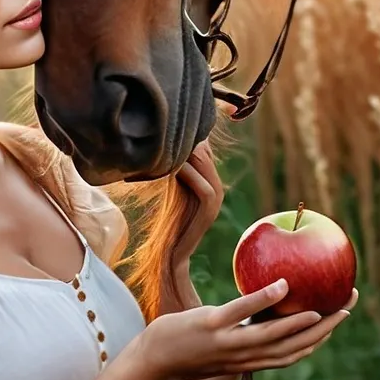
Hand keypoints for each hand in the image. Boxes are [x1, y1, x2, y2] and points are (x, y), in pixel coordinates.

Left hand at [133, 280, 358, 379]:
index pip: (294, 353)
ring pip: (274, 334)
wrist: (149, 362)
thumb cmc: (183, 349)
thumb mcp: (219, 344)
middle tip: (348, 304)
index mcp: (249, 361)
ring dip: (304, 320)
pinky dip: (264, 300)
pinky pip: (241, 313)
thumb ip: (240, 331)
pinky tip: (283, 284)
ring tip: (328, 304)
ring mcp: (228, 343)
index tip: (340, 317)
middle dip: (327, 328)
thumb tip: (256, 304)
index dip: (321, 338)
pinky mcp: (210, 326)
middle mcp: (244, 357)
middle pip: (295, 346)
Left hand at [172, 139, 224, 271]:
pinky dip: (188, 174)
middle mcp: (216, 185)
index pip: (203, 145)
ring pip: (204, 164)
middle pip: (204, 151)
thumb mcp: (173, 188)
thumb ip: (175, 167)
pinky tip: (171, 167)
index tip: (165, 125)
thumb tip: (164, 141)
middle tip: (162, 130)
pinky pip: (203, 187)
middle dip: (184, 139)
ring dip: (184, 152)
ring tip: (164, 143)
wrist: (171, 253)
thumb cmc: (167, 220)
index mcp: (209, 179)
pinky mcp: (210, 211)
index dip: (187, 133)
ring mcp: (216, 198)